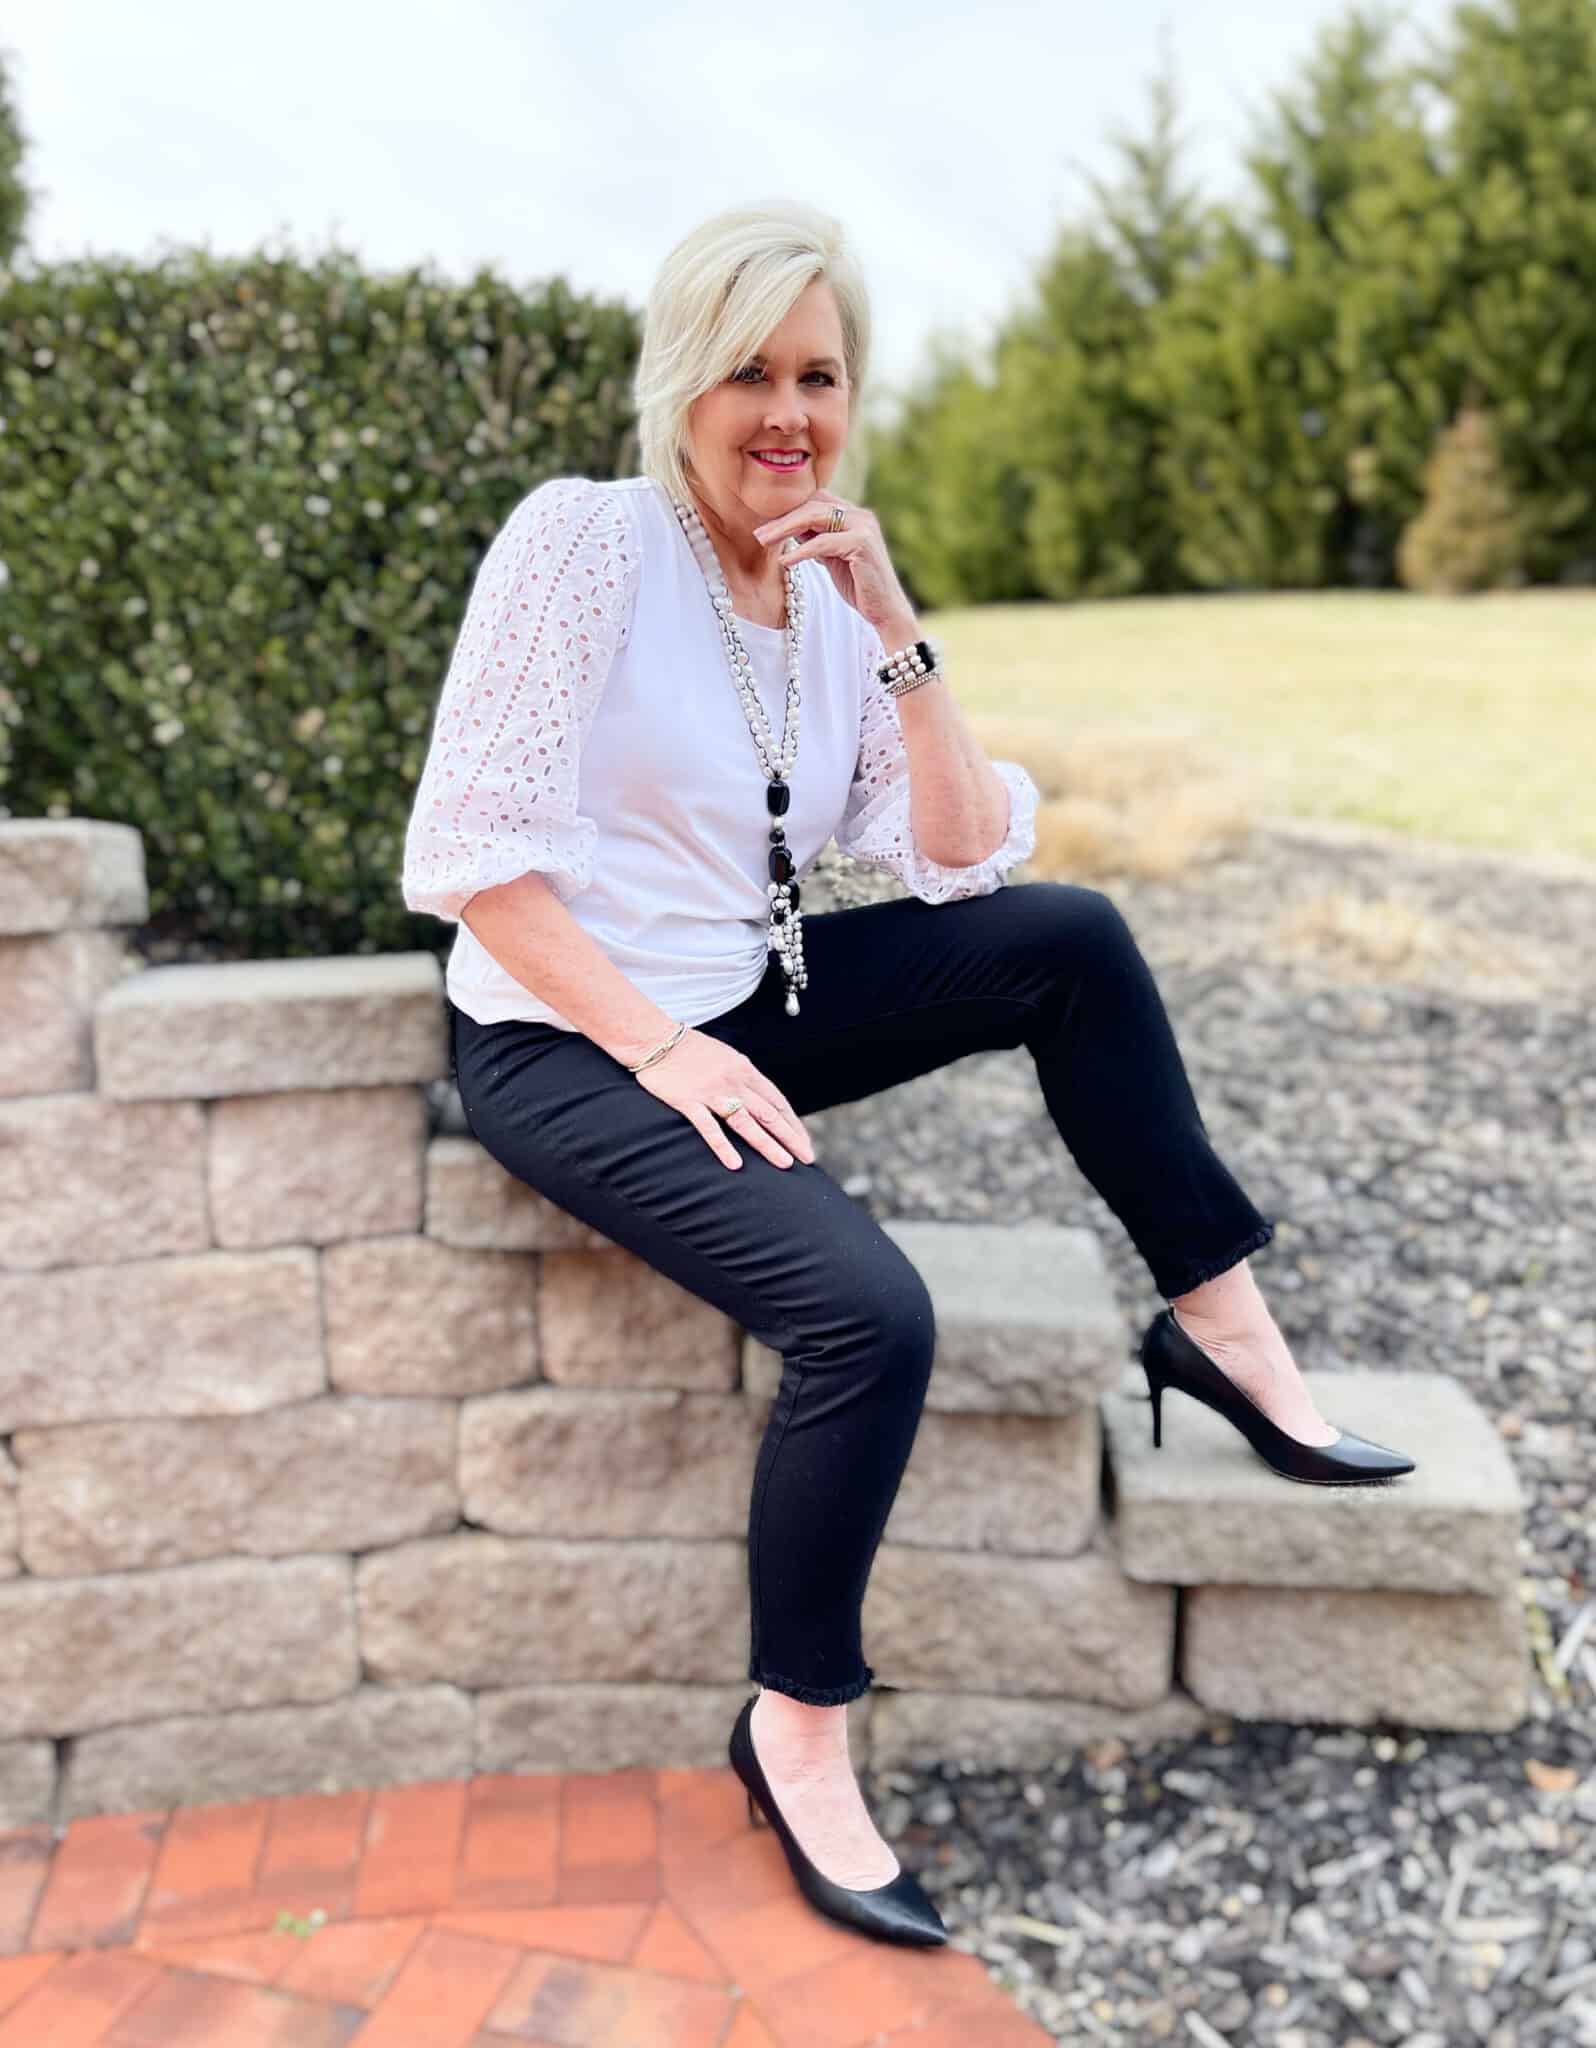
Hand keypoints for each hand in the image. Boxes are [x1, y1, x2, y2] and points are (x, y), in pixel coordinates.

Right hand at [631, 1029, 816, 1171]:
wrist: (654, 1038)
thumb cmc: (689, 1049)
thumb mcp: (725, 1057)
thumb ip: (742, 1077)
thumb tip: (760, 1098)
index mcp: (745, 1069)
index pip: (776, 1101)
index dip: (793, 1123)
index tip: (804, 1141)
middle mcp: (733, 1081)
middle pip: (769, 1114)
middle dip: (790, 1137)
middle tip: (807, 1158)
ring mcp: (711, 1092)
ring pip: (746, 1122)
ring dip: (768, 1144)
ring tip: (784, 1163)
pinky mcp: (688, 1102)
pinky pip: (709, 1128)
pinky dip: (723, 1146)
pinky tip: (736, 1164)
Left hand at [752, 492, 914, 639]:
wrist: (885, 610)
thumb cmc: (859, 587)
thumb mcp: (832, 558)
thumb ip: (816, 540)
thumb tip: (788, 528)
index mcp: (853, 515)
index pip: (815, 500)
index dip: (789, 510)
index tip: (764, 525)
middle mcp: (860, 515)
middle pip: (813, 504)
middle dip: (782, 518)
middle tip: (758, 534)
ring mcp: (863, 527)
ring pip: (816, 518)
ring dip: (786, 529)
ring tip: (764, 542)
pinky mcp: (862, 544)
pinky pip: (824, 543)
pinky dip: (801, 551)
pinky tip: (785, 561)